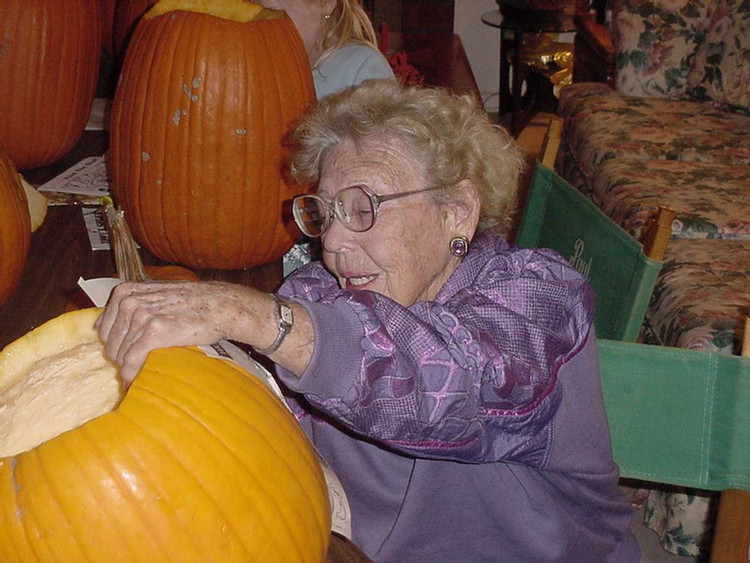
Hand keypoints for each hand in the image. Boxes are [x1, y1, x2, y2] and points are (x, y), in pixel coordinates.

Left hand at [96, 280, 235, 387]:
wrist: (219, 305)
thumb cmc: (191, 301)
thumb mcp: (154, 294)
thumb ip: (127, 306)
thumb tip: (98, 326)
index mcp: (125, 292)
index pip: (104, 329)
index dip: (117, 344)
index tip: (130, 352)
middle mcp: (129, 302)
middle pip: (110, 344)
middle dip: (123, 358)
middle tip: (141, 363)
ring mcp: (141, 316)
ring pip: (120, 355)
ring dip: (130, 368)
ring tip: (144, 371)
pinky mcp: (154, 332)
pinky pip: (132, 361)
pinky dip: (133, 374)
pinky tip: (139, 379)